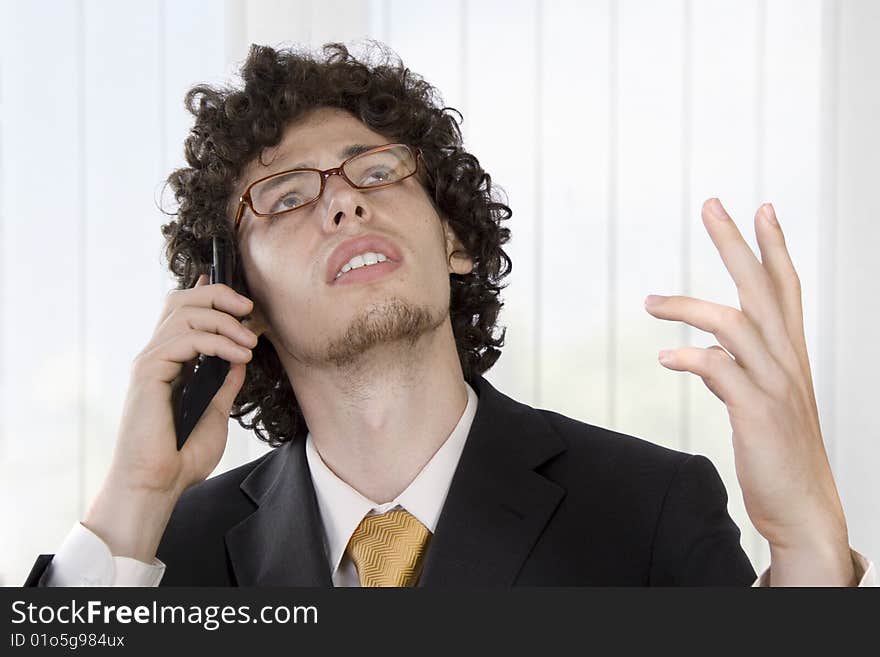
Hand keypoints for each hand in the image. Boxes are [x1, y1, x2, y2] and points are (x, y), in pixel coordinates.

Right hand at [82, 273, 259, 560]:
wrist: (159, 485)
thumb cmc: (182, 457)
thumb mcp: (216, 412)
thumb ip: (225, 383)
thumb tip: (241, 358)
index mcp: (171, 363)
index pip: (183, 313)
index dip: (208, 295)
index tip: (241, 299)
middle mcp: (157, 357)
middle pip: (181, 301)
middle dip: (218, 295)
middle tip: (249, 308)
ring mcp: (151, 362)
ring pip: (185, 314)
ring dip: (224, 322)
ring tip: (250, 342)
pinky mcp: (149, 372)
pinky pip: (185, 340)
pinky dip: (217, 342)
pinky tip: (239, 356)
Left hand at [644, 198, 855, 584]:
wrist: (804, 509)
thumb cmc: (780, 455)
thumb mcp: (762, 404)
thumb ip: (736, 371)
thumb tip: (700, 353)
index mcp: (791, 357)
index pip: (785, 290)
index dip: (774, 248)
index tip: (762, 209)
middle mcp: (788, 363)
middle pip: (763, 290)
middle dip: (737, 244)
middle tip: (712, 205)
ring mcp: (775, 387)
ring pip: (737, 324)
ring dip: (690, 307)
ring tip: (651, 303)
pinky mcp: (758, 413)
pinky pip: (722, 370)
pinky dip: (691, 358)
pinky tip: (667, 360)